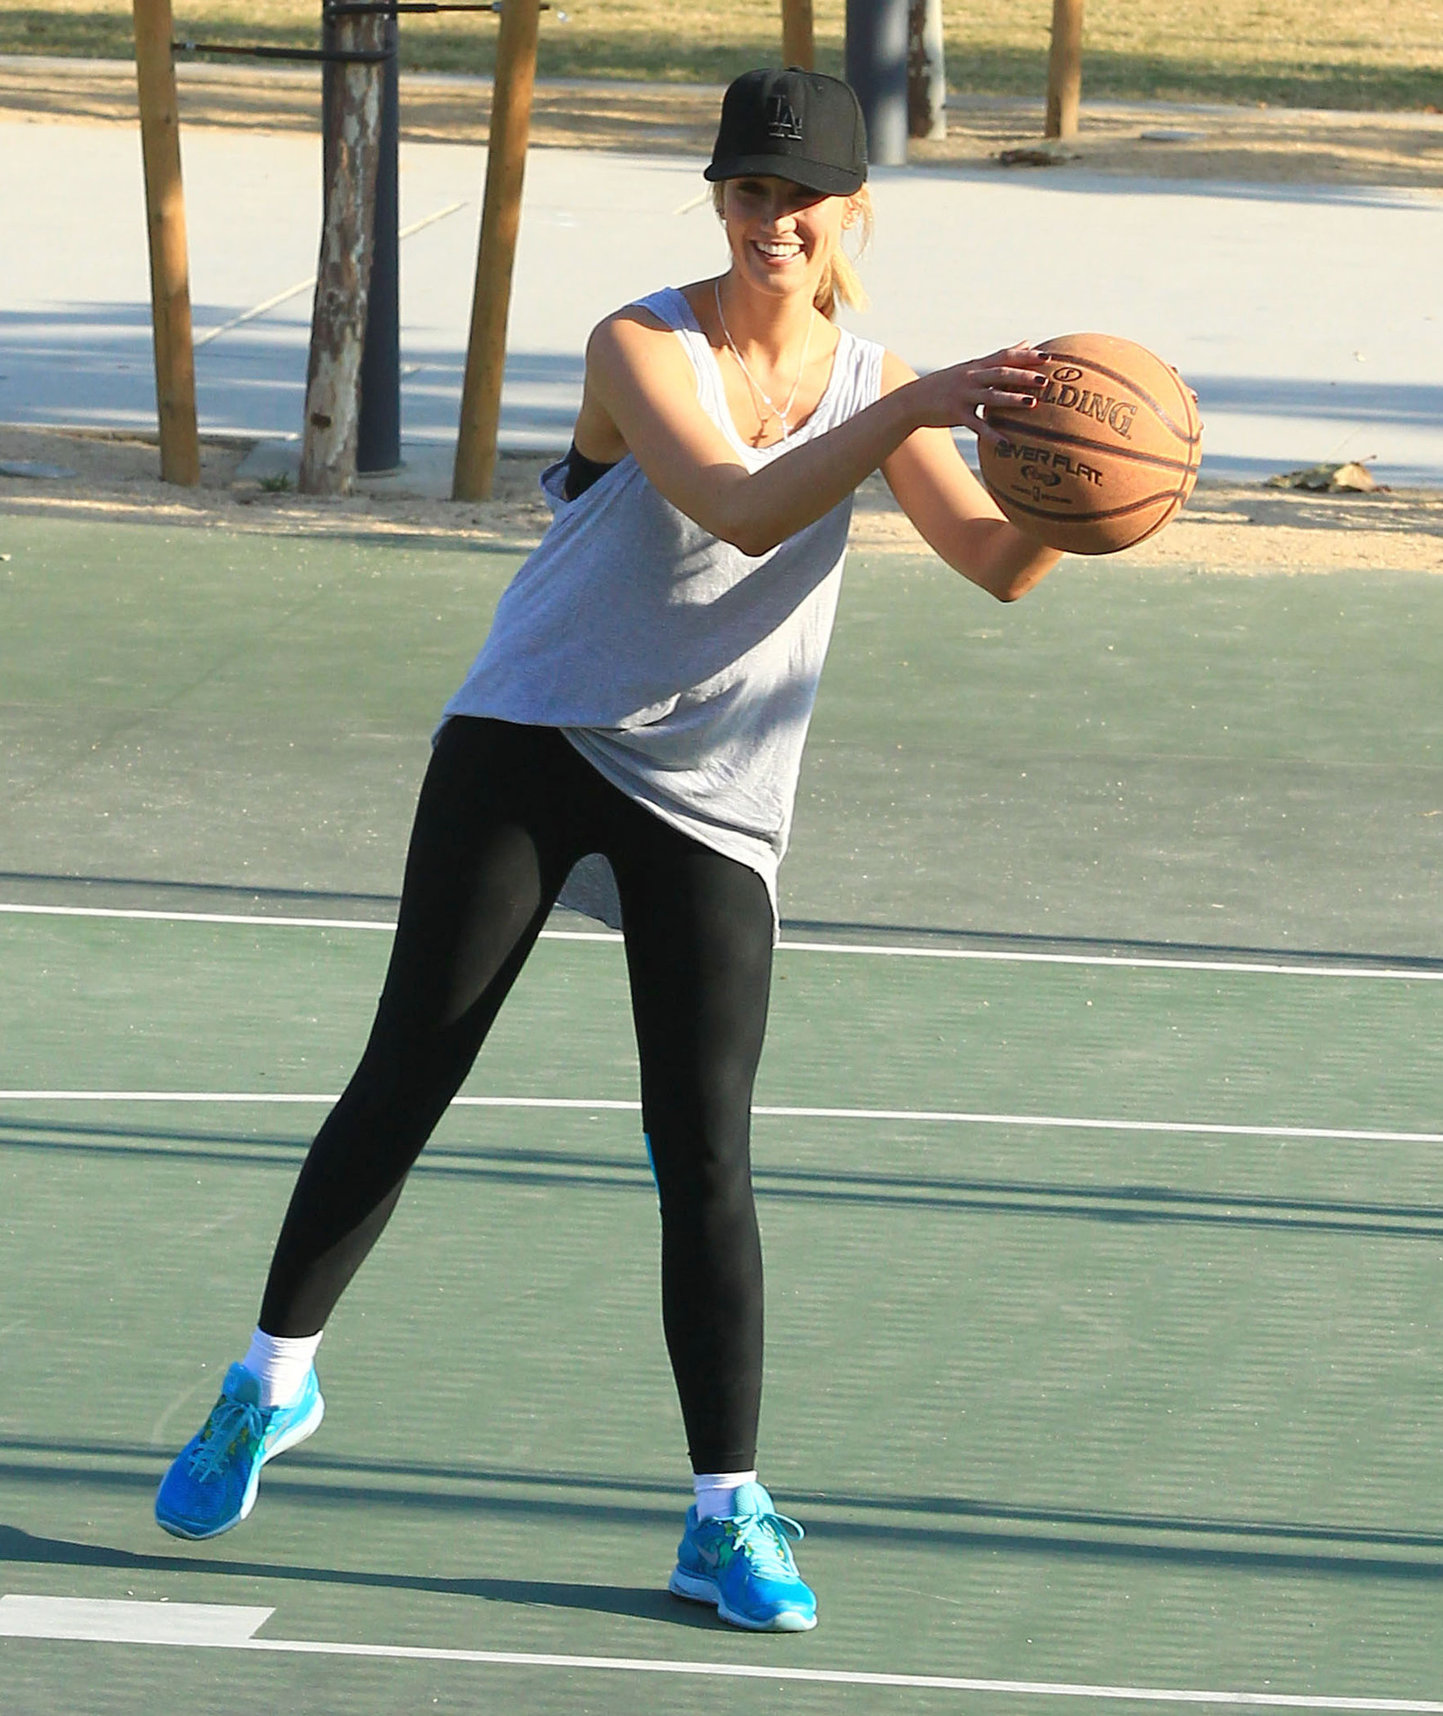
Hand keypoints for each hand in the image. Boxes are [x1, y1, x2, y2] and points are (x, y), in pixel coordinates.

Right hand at [907, 344, 1050, 442]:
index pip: (1005, 357)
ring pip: (990, 397)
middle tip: (1044, 380)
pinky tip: (1006, 444)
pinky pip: (976, 425)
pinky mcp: (955, 414)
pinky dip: (991, 434)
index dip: (1026, 356)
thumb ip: (1000, 358)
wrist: (913, 400)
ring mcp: (963, 396)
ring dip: (1012, 400)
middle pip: (1000, 374)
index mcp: (977, 366)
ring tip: (1032, 403)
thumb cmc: (947, 384)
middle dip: (1023, 376)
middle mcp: (971, 378)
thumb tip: (1027, 343)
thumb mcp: (972, 368)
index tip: (1048, 357)